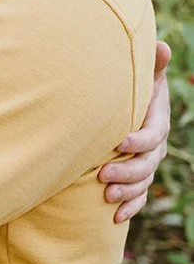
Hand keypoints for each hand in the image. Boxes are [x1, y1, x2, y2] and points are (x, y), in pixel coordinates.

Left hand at [99, 40, 170, 222]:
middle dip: (127, 171)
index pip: (154, 135)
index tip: (118, 141)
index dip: (139, 140)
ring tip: (106, 197)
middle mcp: (155, 146)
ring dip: (127, 192)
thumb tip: (161, 46)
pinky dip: (130, 207)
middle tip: (102, 174)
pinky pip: (139, 196)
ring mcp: (147, 163)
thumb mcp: (141, 74)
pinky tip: (115, 217)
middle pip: (147, 163)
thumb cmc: (130, 85)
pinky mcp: (137, 177)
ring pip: (143, 183)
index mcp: (157, 121)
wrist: (123, 104)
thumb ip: (151, 64)